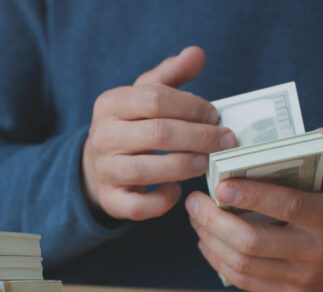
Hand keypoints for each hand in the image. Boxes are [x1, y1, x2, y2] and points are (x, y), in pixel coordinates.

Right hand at [82, 46, 235, 220]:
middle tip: (226, 141)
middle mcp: (103, 136)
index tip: (215, 114)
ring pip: (146, 170)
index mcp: (111, 103)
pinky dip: (162, 200)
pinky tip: (178, 190)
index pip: (155, 98)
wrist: (96, 166)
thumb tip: (197, 53)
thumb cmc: (132, 126)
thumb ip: (171, 75)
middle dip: (199, 137)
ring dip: (184, 166)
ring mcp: (105, 170)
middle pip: (157, 133)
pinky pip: (138, 206)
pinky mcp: (111, 200)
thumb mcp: (144, 95)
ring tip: (206, 162)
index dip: (192, 106)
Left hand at [186, 128, 322, 291]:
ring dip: (211, 239)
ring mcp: (301, 279)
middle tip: (195, 200)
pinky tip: (208, 241)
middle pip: (254, 242)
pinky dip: (219, 261)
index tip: (220, 184)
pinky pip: (245, 281)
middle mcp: (315, 253)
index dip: (252, 196)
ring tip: (196, 217)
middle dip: (215, 220)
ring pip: (243, 263)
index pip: (288, 207)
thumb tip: (316, 132)